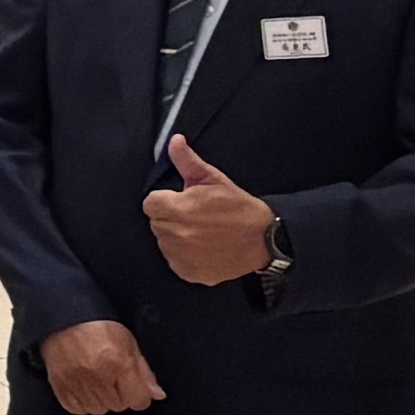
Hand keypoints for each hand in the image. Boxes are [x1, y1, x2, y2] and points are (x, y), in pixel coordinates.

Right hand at [36, 317, 165, 414]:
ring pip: (98, 409)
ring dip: (100, 400)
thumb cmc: (98, 328)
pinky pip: (77, 409)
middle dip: (119, 395)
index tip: (133, 387)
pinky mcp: (60, 386)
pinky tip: (83, 387)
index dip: (138, 395)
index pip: (138, 401)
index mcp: (118, 363)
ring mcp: (76, 382)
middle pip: (119, 405)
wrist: (64, 320)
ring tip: (96, 381)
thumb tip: (157, 395)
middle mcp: (97, 376)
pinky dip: (81, 402)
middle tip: (111, 377)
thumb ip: (144, 372)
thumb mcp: (129, 343)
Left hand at [144, 138, 279, 286]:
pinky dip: (186, 257)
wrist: (264, 238)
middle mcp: (174, 235)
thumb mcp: (212, 179)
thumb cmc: (237, 207)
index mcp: (175, 209)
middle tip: (197, 217)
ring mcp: (181, 256)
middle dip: (171, 218)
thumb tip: (174, 141)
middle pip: (157, 223)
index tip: (183, 202)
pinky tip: (204, 248)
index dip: (166, 201)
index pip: (151, 204)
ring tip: (203, 232)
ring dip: (177, 238)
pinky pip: (176, 262)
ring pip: (165, 243)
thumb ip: (187, 161)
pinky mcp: (189, 273)